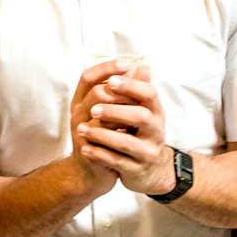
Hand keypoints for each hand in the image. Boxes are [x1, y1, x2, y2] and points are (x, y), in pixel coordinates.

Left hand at [74, 63, 172, 195]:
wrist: (149, 171)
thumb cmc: (140, 133)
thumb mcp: (142, 111)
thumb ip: (137, 90)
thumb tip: (140, 65)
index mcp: (155, 111)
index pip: (149, 94)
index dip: (131, 86)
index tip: (110, 81)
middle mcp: (156, 131)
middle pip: (141, 117)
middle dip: (116, 111)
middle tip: (93, 110)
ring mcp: (147, 152)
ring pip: (127, 143)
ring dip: (102, 135)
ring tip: (81, 129)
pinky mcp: (137, 170)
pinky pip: (118, 163)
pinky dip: (100, 155)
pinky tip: (84, 148)